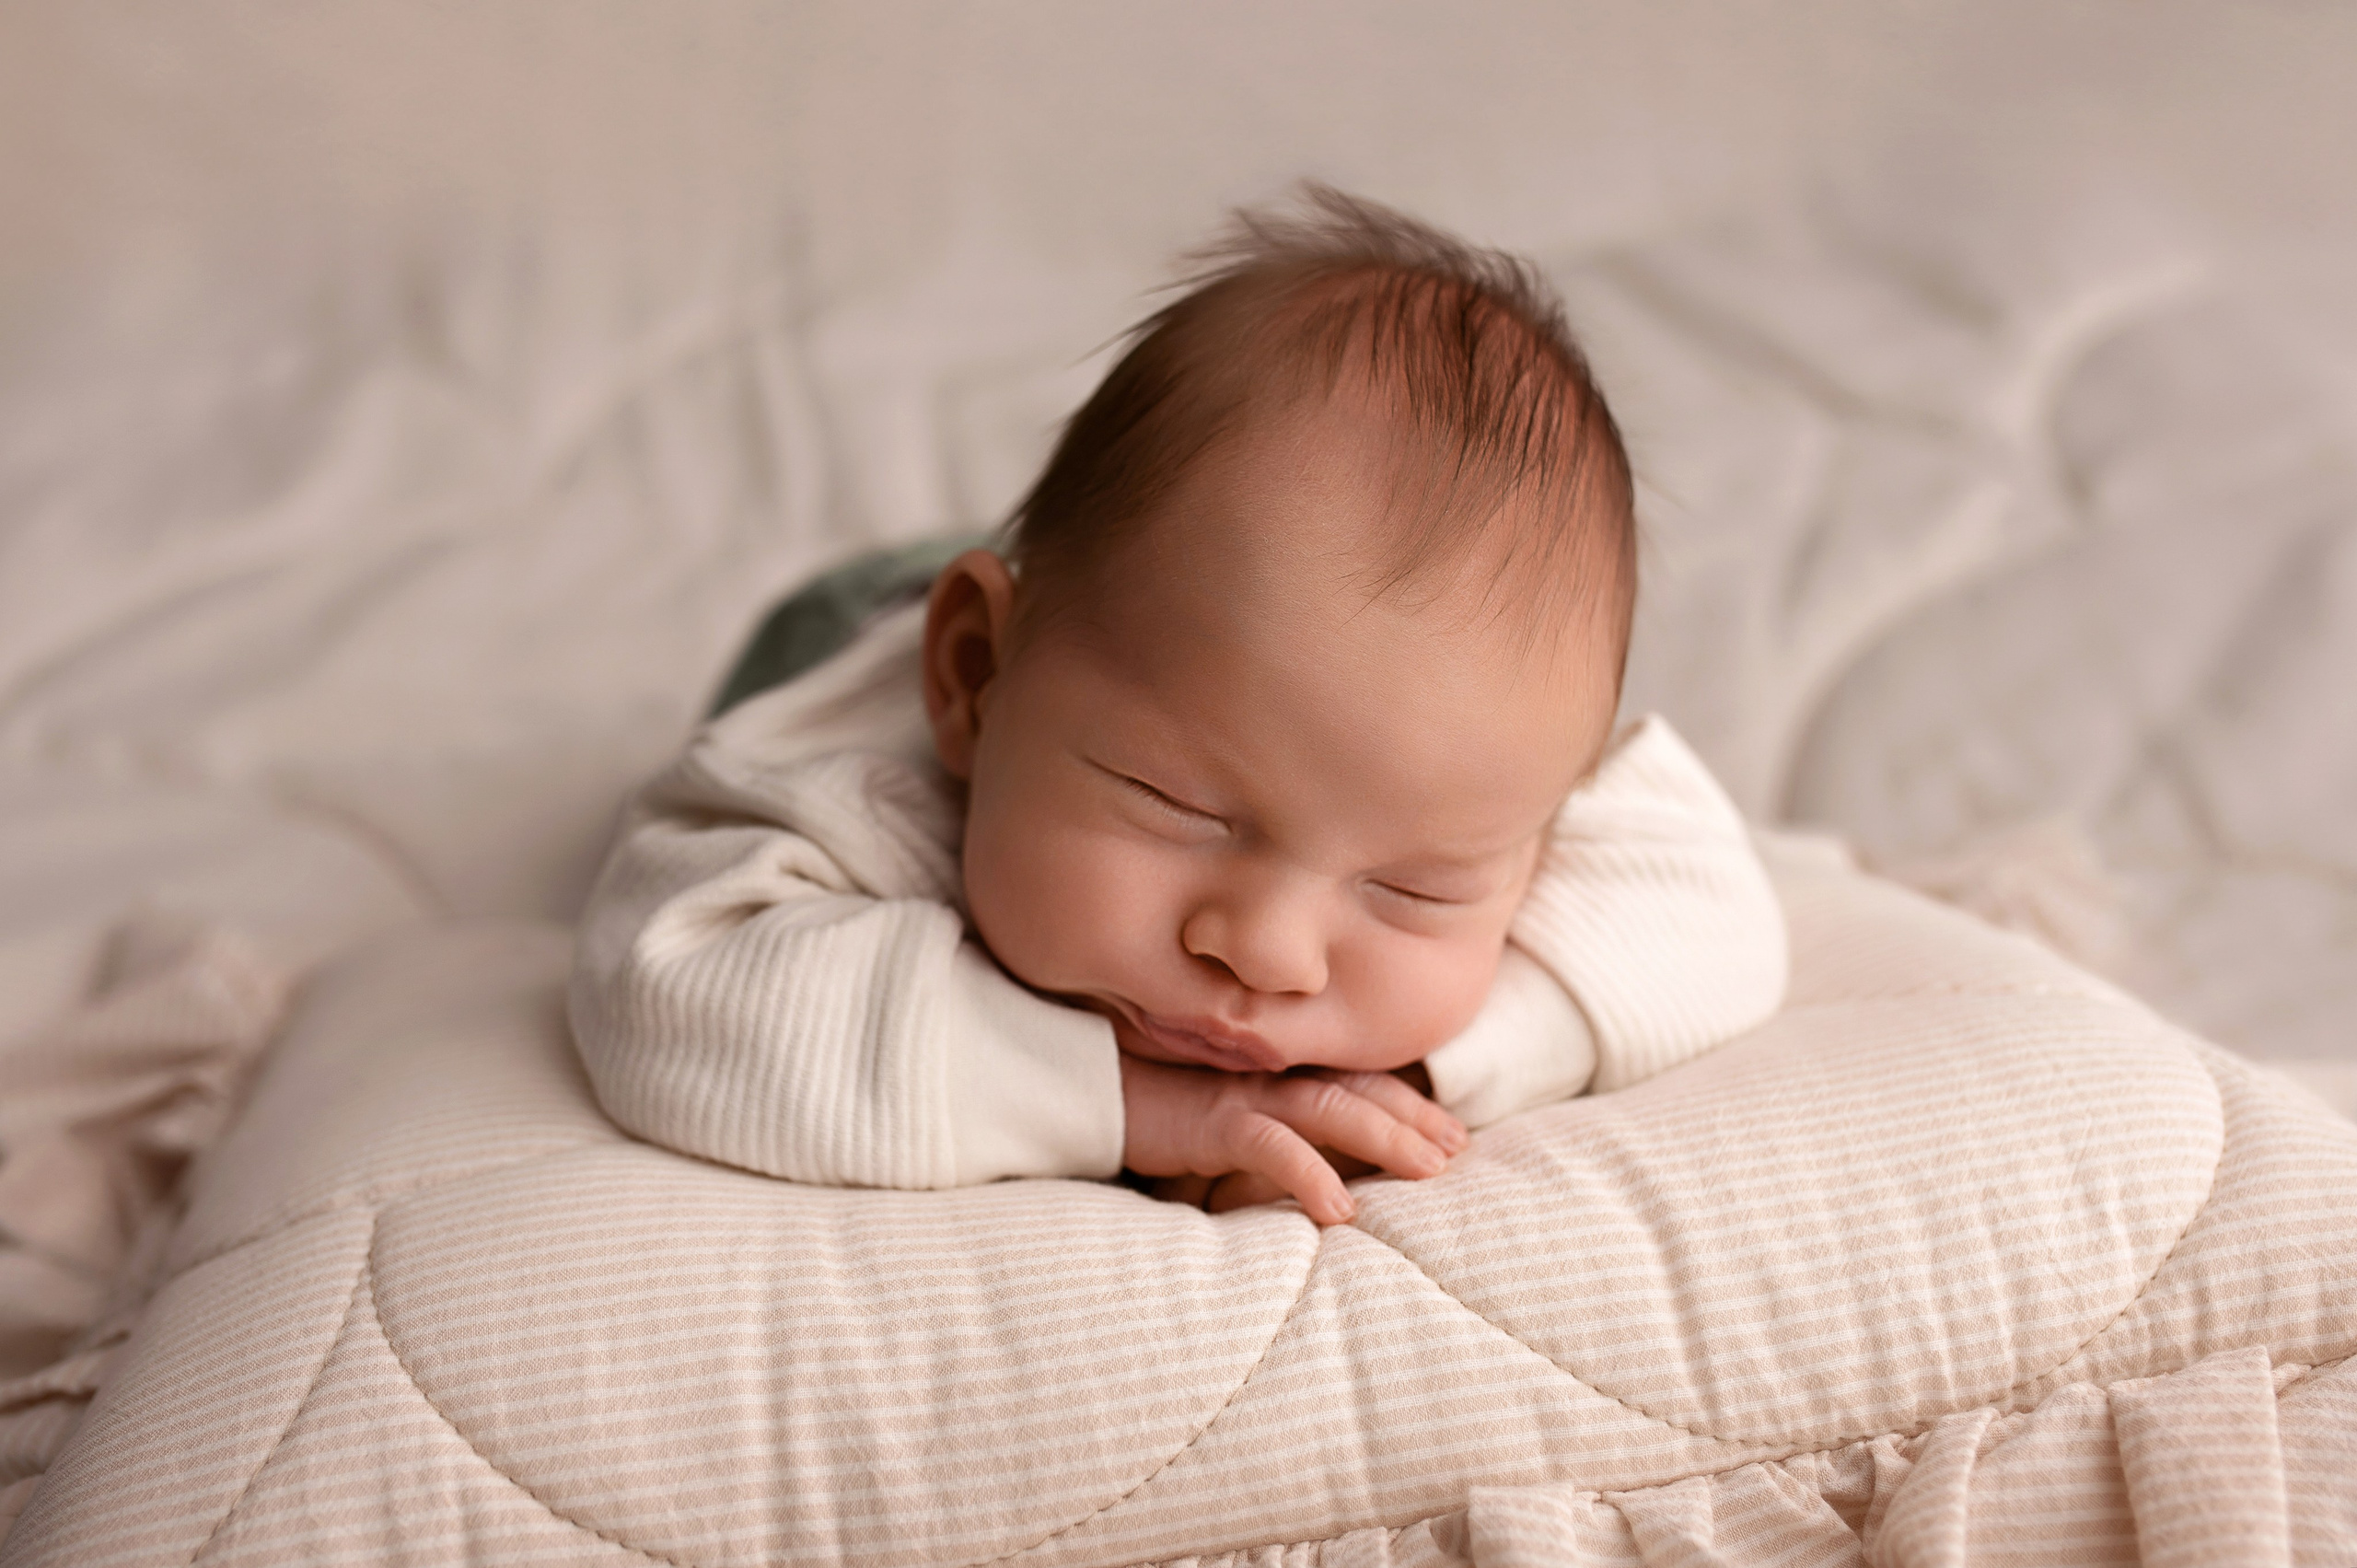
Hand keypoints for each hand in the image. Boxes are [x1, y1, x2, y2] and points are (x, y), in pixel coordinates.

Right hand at [1120, 1056, 1467, 1224]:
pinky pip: (1268, 1145)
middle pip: (1356, 1090)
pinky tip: (1341, 1208)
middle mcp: (1262, 1074)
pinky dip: (1308, 1172)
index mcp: (1267, 1070)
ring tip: (1429, 1170)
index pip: (1353, 1079)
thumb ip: (1250, 1126)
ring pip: (1330, 1108)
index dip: (1407, 1101)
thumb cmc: (1131, 1098)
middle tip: (1459, 1151)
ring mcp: (1237, 1093)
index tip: (1455, 1133)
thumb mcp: (1204, 1116)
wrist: (1066, 1080)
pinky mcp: (1206, 1119)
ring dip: (1385, 1137)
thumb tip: (1299, 1163)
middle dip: (1414, 1119)